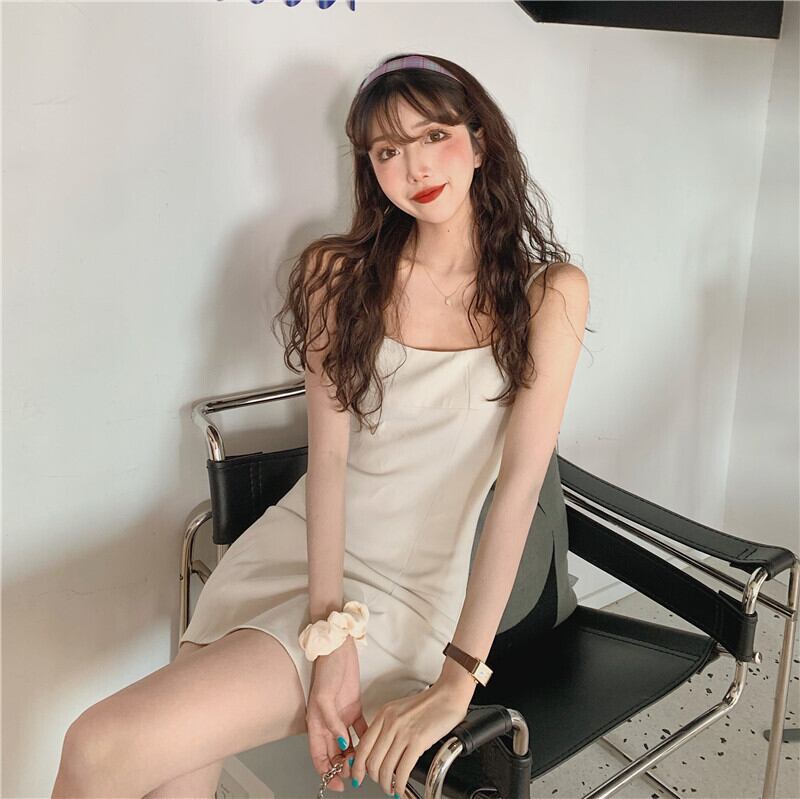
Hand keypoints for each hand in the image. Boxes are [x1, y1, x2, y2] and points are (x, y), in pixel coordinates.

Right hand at [305, 636, 367, 791]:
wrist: (339, 647)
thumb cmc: (326, 668)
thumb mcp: (324, 696)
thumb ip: (332, 722)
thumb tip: (341, 745)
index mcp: (315, 723)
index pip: (319, 757)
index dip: (327, 773)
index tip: (338, 784)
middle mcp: (328, 723)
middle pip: (334, 754)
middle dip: (344, 767)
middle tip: (357, 774)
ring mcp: (342, 715)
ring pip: (348, 744)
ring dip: (356, 755)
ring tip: (367, 763)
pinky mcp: (354, 707)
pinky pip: (361, 728)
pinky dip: (366, 737)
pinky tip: (374, 743)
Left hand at [349, 683, 470, 796]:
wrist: (448, 694)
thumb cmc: (429, 703)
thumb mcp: (400, 710)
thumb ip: (387, 726)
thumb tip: (379, 751)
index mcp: (384, 714)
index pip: (362, 746)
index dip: (357, 766)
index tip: (358, 776)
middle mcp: (390, 722)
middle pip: (371, 761)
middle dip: (374, 779)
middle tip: (380, 783)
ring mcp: (403, 732)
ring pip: (385, 768)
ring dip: (386, 785)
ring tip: (391, 788)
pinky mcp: (418, 741)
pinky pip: (403, 770)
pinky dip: (399, 784)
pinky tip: (400, 788)